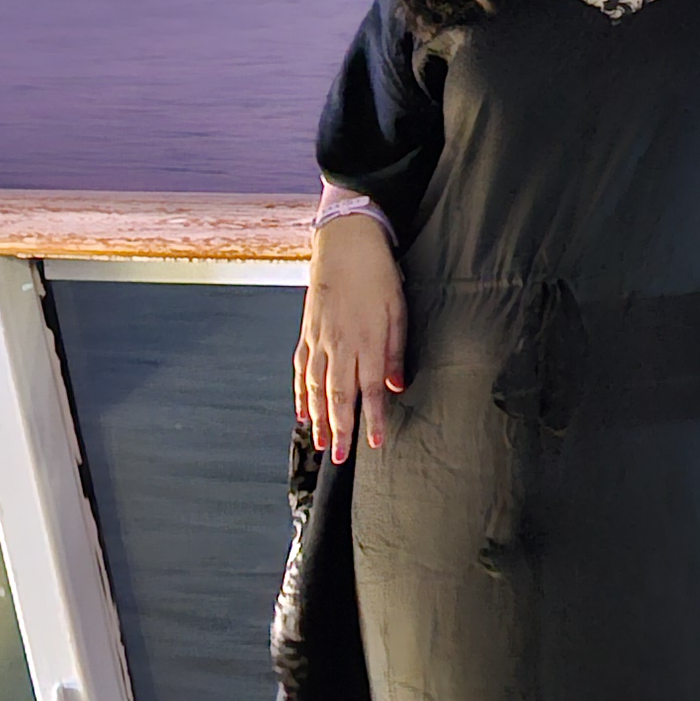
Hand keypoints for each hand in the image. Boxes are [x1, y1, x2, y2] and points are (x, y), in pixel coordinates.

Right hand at [294, 214, 407, 462]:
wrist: (345, 243)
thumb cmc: (377, 275)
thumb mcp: (398, 311)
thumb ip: (396, 352)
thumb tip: (395, 386)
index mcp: (367, 340)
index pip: (371, 390)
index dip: (373, 419)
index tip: (374, 443)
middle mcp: (340, 344)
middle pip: (338, 396)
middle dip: (339, 430)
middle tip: (338, 456)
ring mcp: (319, 339)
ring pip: (316, 387)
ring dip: (318, 418)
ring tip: (320, 443)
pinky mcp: (307, 332)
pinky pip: (302, 369)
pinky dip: (301, 392)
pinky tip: (302, 410)